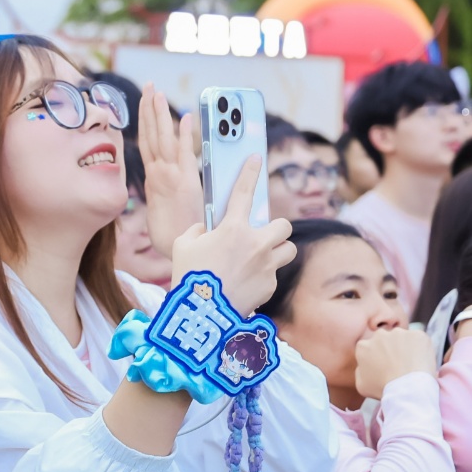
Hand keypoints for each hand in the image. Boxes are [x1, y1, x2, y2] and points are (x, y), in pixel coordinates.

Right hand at [137, 85, 204, 257]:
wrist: (178, 251)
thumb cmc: (176, 236)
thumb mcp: (170, 210)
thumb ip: (172, 195)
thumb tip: (178, 187)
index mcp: (154, 179)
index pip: (149, 143)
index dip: (147, 121)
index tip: (147, 101)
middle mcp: (159, 174)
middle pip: (152, 135)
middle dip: (150, 109)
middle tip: (150, 86)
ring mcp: (170, 177)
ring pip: (162, 139)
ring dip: (160, 115)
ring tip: (157, 92)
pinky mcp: (185, 183)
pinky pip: (183, 154)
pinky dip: (183, 135)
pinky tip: (185, 116)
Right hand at [167, 157, 294, 313]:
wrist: (200, 313)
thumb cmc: (188, 276)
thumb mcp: (184, 245)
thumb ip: (198, 232)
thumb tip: (207, 232)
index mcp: (232, 228)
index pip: (243, 192)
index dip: (250, 172)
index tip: (256, 158)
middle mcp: (256, 243)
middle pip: (284, 225)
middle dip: (276, 229)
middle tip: (262, 235)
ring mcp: (266, 266)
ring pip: (288, 250)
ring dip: (277, 251)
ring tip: (260, 259)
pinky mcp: (270, 286)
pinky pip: (273, 275)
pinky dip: (263, 277)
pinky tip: (246, 285)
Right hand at [353, 327, 435, 400]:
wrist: (408, 389)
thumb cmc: (384, 389)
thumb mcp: (361, 384)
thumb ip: (360, 370)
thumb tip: (364, 365)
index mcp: (363, 346)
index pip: (369, 347)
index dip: (378, 357)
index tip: (385, 365)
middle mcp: (379, 335)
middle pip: (385, 340)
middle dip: (391, 348)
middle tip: (399, 364)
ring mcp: (399, 333)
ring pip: (402, 338)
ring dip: (406, 347)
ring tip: (411, 365)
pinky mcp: (417, 335)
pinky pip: (420, 340)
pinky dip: (421, 348)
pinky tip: (421, 362)